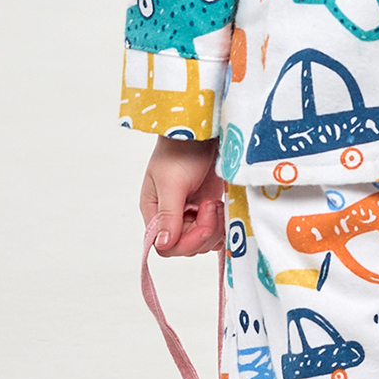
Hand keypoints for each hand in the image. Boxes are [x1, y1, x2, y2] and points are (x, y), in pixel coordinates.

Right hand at [141, 137, 222, 256]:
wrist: (204, 131)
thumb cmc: (181, 150)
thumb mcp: (172, 182)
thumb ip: (168, 215)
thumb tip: (162, 244)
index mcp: (154, 212)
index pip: (166, 246)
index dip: (187, 242)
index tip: (202, 221)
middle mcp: (171, 217)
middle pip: (187, 246)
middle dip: (204, 231)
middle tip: (211, 204)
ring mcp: (190, 214)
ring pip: (203, 242)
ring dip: (215, 227)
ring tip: (216, 202)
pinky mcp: (208, 209)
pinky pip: (215, 231)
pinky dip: (222, 225)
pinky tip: (223, 208)